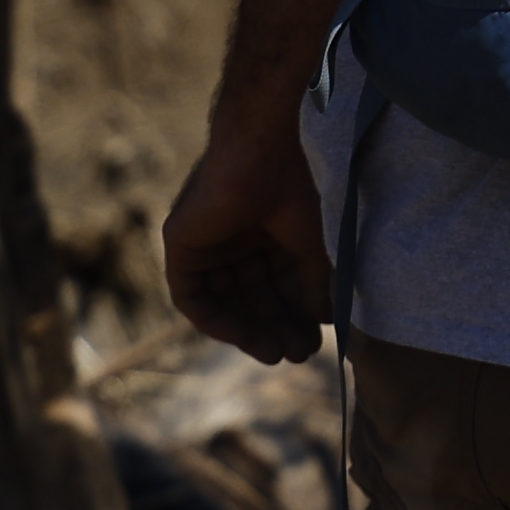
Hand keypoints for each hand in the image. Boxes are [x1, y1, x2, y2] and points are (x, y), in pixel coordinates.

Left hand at [162, 111, 331, 356]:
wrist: (262, 154)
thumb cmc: (294, 189)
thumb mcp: (314, 248)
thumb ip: (317, 287)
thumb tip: (328, 323)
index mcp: (268, 233)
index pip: (278, 288)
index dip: (295, 319)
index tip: (314, 344)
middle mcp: (238, 239)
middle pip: (253, 299)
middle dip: (275, 329)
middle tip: (297, 355)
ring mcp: (208, 243)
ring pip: (224, 302)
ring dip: (247, 331)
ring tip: (274, 353)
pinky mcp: (180, 244)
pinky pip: (190, 296)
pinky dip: (213, 320)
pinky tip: (241, 336)